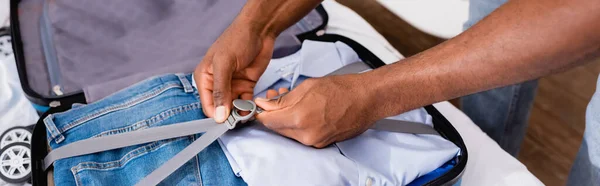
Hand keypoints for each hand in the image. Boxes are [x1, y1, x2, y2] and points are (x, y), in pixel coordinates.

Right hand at [194, 22, 275, 122]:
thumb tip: (218, 116)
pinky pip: (245, 103)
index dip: (216, 115)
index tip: (226, 123)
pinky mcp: (246, 86)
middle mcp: (216, 84)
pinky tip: (254, 109)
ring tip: (248, 115)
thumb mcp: (224, 64)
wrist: (259, 30)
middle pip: (220, 109)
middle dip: (229, 116)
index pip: (207, 105)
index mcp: (204, 78)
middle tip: (239, 120)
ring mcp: (232, 86)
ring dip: (240, 113)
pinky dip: (249, 108)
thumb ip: (220, 90)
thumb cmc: (237, 40)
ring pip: (233, 108)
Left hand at [255, 75, 377, 147]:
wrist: (367, 99)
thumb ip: (283, 99)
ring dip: (286, 118)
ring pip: (289, 132)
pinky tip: (303, 110)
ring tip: (291, 101)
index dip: (262, 111)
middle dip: (274, 114)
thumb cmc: (343, 89)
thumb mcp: (307, 86)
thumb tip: (266, 104)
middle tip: (275, 98)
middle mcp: (306, 135)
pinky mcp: (322, 143)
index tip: (260, 103)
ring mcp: (315, 141)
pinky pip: (302, 135)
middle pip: (277, 128)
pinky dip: (298, 124)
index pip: (268, 121)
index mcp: (301, 118)